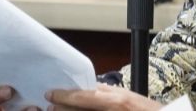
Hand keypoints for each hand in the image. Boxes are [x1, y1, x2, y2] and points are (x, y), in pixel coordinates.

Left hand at [46, 83, 163, 109]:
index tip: (51, 94)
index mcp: (116, 100)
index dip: (65, 96)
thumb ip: (110, 93)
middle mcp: (111, 110)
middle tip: (49, 106)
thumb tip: (92, 88)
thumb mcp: (128, 97)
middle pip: (80, 108)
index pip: (84, 96)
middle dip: (61, 108)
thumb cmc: (146, 110)